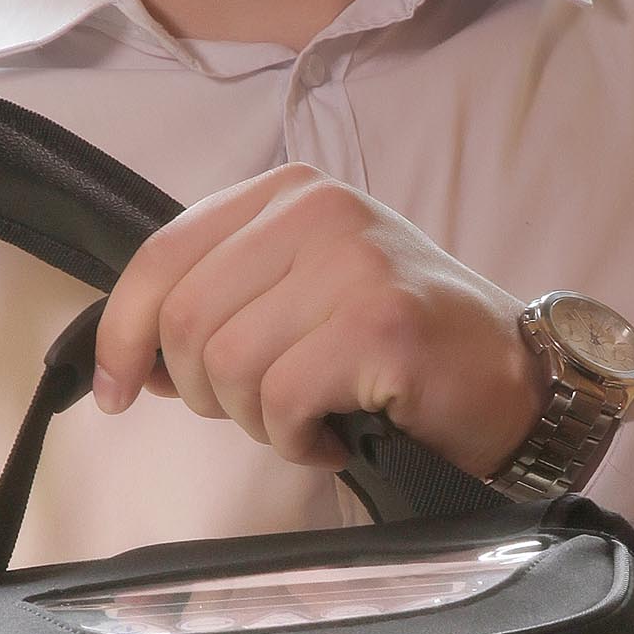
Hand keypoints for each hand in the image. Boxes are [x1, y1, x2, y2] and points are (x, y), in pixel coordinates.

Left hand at [91, 166, 540, 480]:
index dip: (122, 332)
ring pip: (228, 364)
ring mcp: (352, 262)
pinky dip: (297, 439)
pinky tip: (335, 436)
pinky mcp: (379, 324)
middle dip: (204, 391)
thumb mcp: (302, 296)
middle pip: (186, 318)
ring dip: (257, 420)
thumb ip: (220, 305)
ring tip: (309, 420)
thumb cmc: (402, 347)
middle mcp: (318, 211)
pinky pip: (283, 400)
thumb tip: (129, 360)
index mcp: (288, 193)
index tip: (117, 390)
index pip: (162, 255)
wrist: (516, 379)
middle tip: (262, 412)